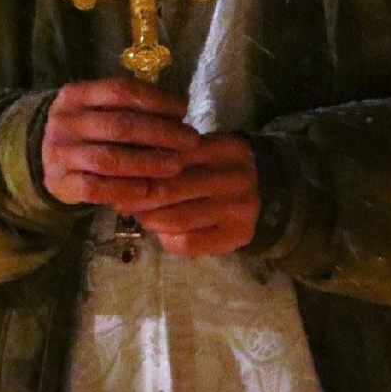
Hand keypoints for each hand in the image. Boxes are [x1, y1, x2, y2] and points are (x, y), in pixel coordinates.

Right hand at [42, 79, 199, 211]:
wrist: (40, 158)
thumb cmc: (84, 131)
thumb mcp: (96, 110)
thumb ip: (128, 108)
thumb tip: (178, 113)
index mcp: (75, 95)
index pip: (120, 91)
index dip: (155, 100)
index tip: (183, 111)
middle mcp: (64, 122)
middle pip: (119, 125)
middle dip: (160, 133)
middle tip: (191, 142)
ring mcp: (59, 154)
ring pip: (108, 159)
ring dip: (147, 163)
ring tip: (176, 166)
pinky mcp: (59, 183)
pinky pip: (95, 188)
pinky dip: (124, 189)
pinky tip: (148, 190)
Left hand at [129, 132, 260, 255]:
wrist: (271, 188)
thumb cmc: (221, 167)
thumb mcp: (203, 151)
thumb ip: (172, 157)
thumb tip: (123, 175)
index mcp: (224, 148)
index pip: (172, 158)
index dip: (140, 169)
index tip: (119, 177)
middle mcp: (235, 177)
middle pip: (170, 190)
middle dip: (138, 198)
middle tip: (121, 202)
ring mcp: (238, 208)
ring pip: (177, 219)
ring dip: (150, 220)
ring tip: (141, 216)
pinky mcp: (237, 235)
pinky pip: (189, 243)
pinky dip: (167, 240)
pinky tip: (162, 232)